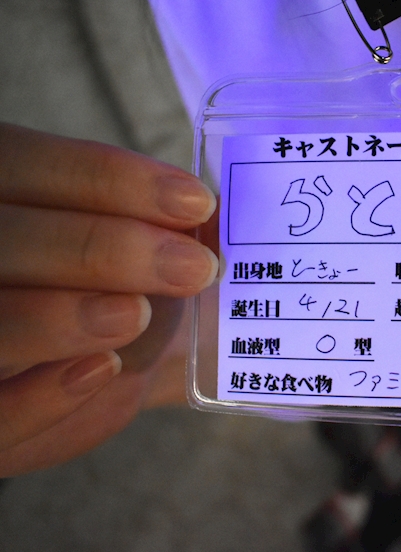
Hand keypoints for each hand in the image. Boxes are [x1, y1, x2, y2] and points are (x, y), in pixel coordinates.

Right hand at [0, 123, 217, 476]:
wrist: (95, 371)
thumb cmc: (115, 290)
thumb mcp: (142, 252)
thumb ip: (168, 229)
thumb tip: (218, 218)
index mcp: (0, 191)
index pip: (30, 166)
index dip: (110, 180)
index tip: (197, 204)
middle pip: (4, 238)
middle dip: (104, 248)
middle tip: (195, 268)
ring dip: (63, 317)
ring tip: (138, 316)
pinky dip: (42, 395)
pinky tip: (104, 369)